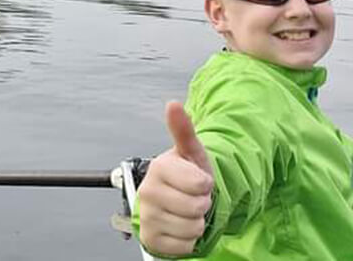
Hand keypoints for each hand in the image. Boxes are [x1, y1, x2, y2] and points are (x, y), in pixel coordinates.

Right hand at [138, 102, 214, 255]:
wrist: (174, 203)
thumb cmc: (186, 177)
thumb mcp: (191, 153)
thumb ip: (183, 130)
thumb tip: (173, 104)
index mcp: (158, 169)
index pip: (200, 185)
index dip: (206, 185)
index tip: (198, 182)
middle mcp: (147, 192)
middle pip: (197, 208)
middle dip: (202, 205)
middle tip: (192, 198)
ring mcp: (147, 217)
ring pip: (192, 228)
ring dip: (197, 223)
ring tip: (186, 212)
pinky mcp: (150, 239)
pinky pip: (185, 246)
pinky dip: (188, 240)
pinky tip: (179, 227)